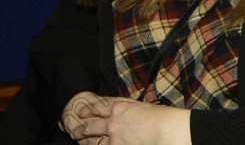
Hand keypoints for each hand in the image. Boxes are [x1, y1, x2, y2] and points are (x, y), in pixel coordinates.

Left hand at [60, 91, 190, 144]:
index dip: (90, 108)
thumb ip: (132, 112)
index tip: (83, 111)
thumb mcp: (145, 108)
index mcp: (121, 107)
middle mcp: (113, 122)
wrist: (166, 130)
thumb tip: (129, 116)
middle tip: (75, 130)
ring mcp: (112, 138)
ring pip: (92, 139)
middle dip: (82, 128)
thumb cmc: (163, 118)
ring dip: (84, 140)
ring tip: (78, 140)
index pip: (100, 106)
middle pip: (91, 124)